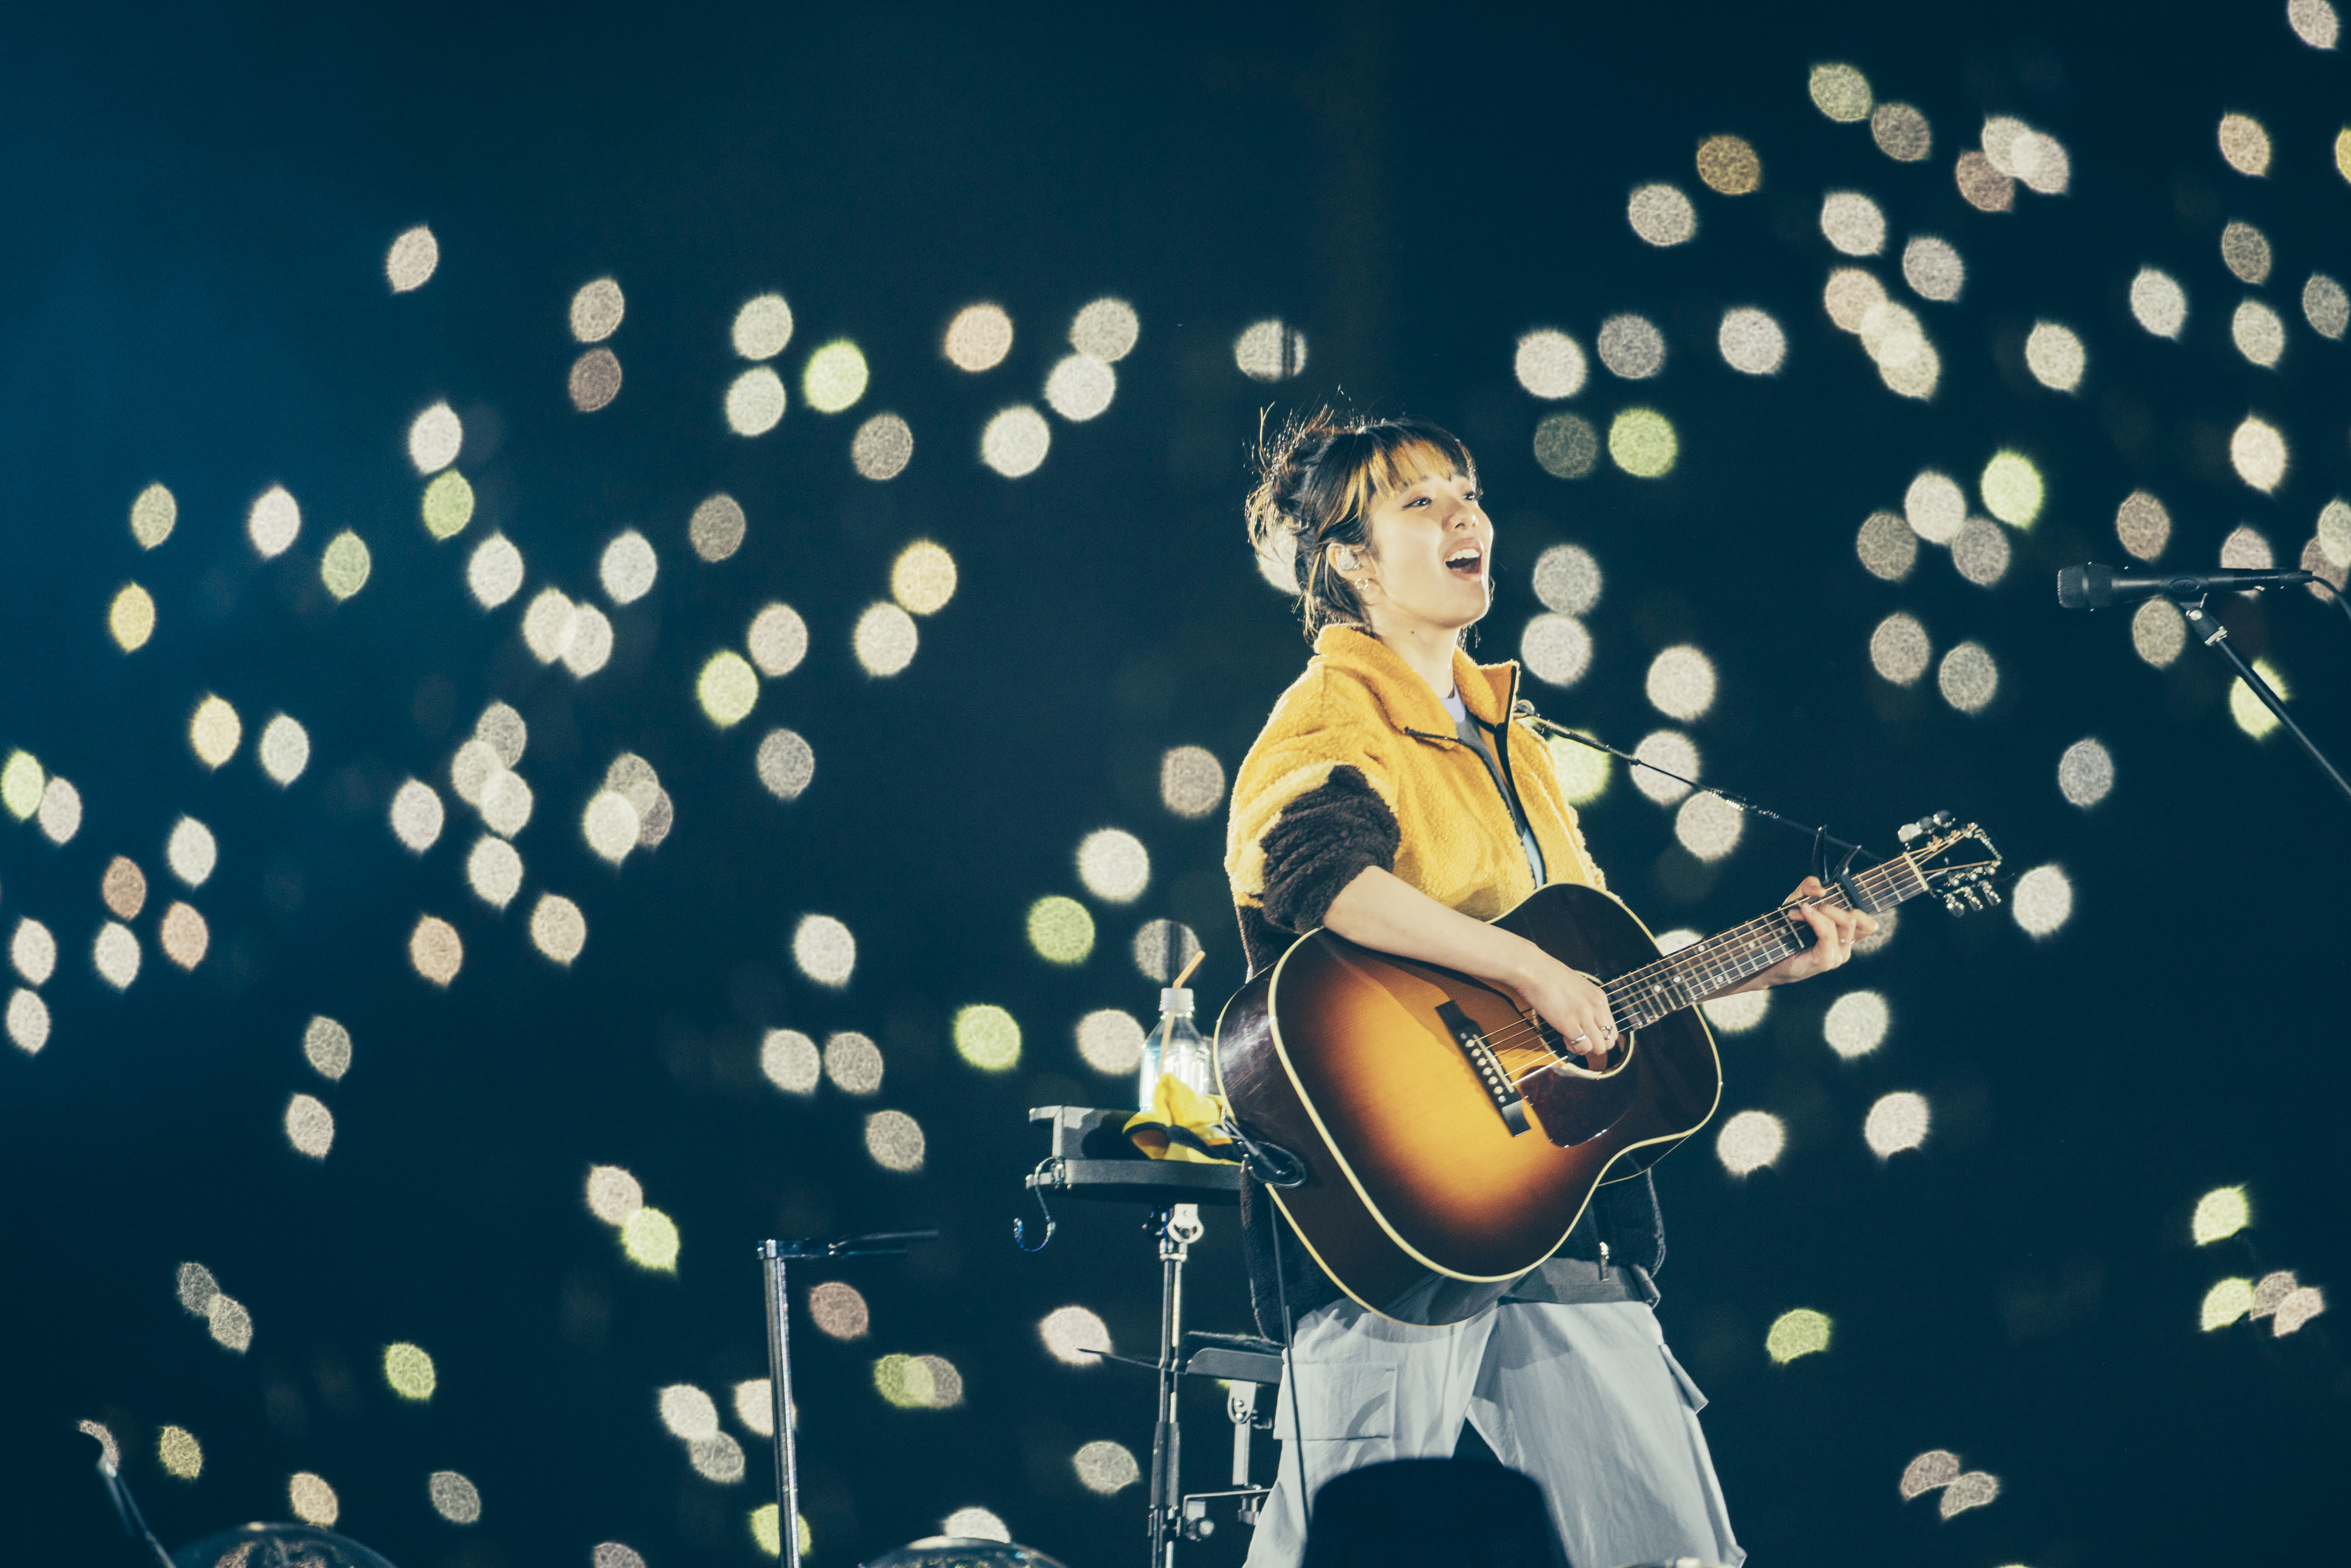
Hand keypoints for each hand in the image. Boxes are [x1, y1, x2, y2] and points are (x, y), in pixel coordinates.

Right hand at [1506, 945, 1616, 1067]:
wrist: (1533, 970)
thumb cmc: (1548, 976)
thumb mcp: (1578, 988)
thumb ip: (1585, 1004)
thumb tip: (1583, 1021)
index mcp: (1600, 998)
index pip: (1612, 1029)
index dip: (1599, 1037)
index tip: (1586, 1034)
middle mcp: (1596, 1007)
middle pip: (1609, 1041)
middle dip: (1594, 1045)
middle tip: (1579, 1039)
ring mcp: (1584, 1016)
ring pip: (1599, 1048)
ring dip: (1584, 1048)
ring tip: (1570, 1038)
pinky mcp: (1570, 1024)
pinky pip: (1582, 1047)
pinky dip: (1574, 1048)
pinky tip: (1564, 1037)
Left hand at [1743, 876, 1877, 989]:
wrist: (1767, 955)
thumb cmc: (1785, 931)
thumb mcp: (1797, 901)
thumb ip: (1809, 888)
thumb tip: (1821, 889)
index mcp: (1844, 935)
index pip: (1868, 924)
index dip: (1858, 906)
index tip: (1834, 896)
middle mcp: (1845, 947)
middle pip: (1856, 918)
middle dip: (1831, 905)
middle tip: (1807, 905)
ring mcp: (1838, 956)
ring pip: (1845, 924)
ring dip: (1820, 911)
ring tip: (1797, 912)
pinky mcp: (1826, 960)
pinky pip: (1829, 934)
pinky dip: (1816, 919)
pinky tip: (1802, 913)